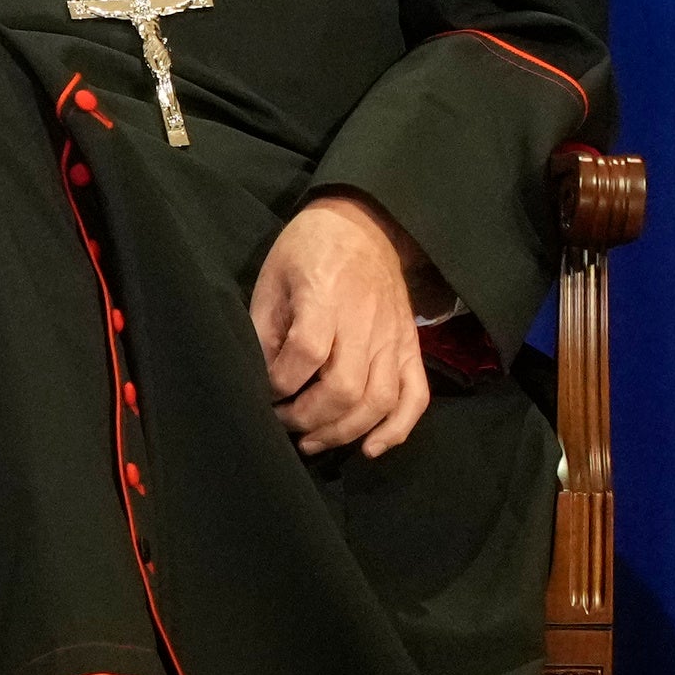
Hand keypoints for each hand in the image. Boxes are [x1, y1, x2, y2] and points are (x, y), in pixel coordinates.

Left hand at [254, 193, 433, 458]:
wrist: (366, 225)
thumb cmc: (309, 249)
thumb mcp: (273, 277)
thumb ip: (265, 328)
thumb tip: (258, 377)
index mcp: (325, 296)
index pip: (306, 352)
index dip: (279, 382)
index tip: (265, 390)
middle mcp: (365, 322)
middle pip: (345, 388)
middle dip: (308, 418)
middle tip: (284, 421)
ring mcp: (393, 338)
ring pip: (379, 401)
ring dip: (344, 432)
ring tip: (313, 441)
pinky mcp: (411, 348)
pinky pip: (415, 396)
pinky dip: (398, 430)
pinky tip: (371, 449)